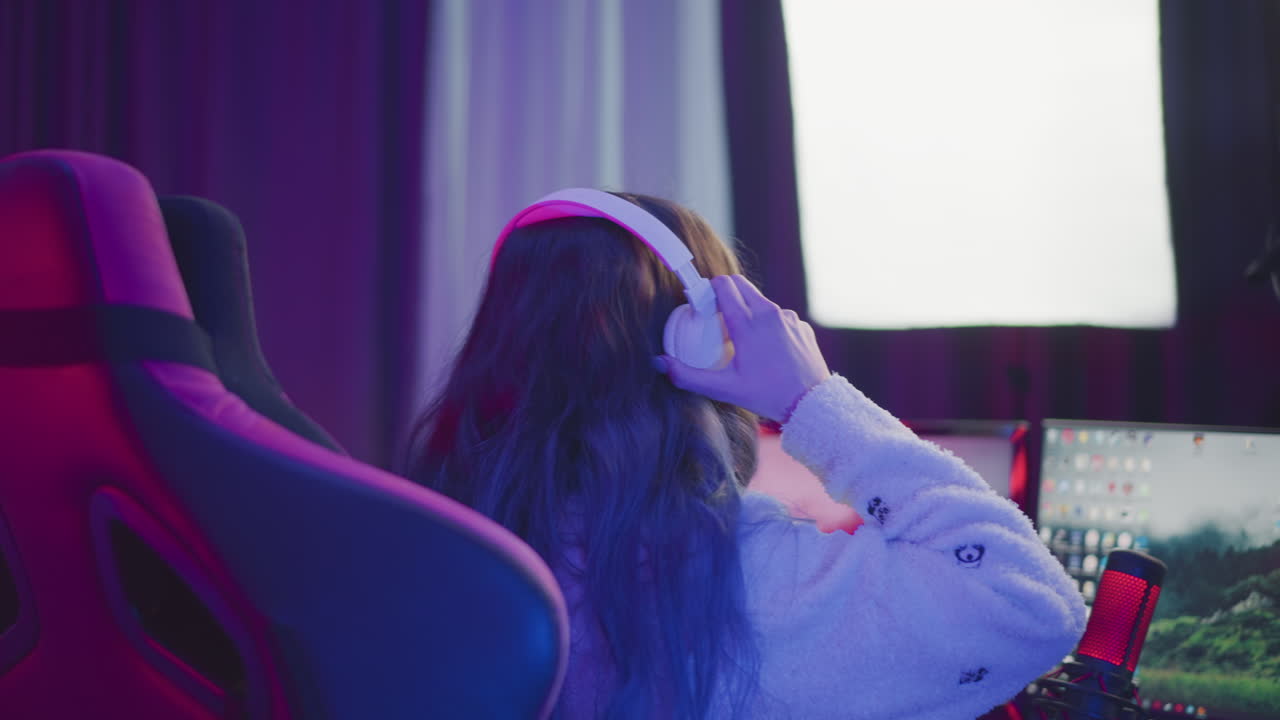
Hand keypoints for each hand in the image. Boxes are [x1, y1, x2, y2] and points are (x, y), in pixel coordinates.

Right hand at [658, 275, 830, 422]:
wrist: (811, 404)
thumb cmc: (767, 396)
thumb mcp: (724, 389)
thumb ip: (687, 376)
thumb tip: (659, 363)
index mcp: (747, 323)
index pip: (723, 285)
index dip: (707, 291)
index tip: (701, 307)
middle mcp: (769, 313)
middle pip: (740, 285)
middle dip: (724, 295)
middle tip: (715, 319)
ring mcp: (788, 318)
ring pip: (759, 301)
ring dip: (746, 311)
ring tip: (740, 340)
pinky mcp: (801, 326)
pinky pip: (778, 316)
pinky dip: (767, 325)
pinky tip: (766, 350)